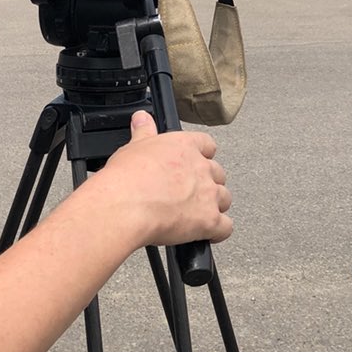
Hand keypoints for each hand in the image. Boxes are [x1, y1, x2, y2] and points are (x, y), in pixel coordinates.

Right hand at [94, 111, 232, 248]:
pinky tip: (206, 233)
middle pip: (219, 173)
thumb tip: (142, 118)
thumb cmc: (127, 178)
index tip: (195, 162)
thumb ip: (143, 131)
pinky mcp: (209, 221)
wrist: (126, 205)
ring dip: (215, 207)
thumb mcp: (133, 146)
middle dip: (208, 183)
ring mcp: (208, 195)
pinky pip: (226, 228)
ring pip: (225, 199)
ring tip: (197, 214)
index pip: (207, 144)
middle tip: (190, 192)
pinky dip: (218, 232)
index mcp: (185, 147)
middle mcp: (201, 168)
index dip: (202, 155)